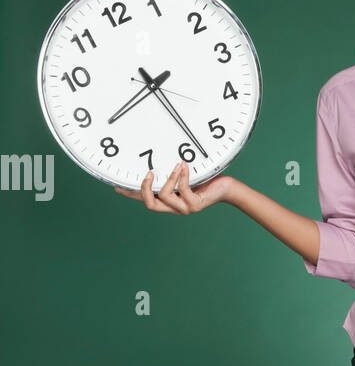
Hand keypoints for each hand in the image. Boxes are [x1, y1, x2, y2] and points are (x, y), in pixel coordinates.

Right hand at [113, 162, 231, 211]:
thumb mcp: (183, 174)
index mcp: (169, 201)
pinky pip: (183, 190)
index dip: (131, 194)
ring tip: (176, 165)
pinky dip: (183, 176)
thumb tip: (156, 158)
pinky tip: (185, 166)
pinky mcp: (196, 204)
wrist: (226, 188)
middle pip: (150, 205)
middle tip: (149, 173)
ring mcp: (185, 208)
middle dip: (145, 189)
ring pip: (165, 197)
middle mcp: (175, 207)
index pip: (145, 199)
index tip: (117, 186)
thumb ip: (170, 172)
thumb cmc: (206, 179)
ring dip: (169, 179)